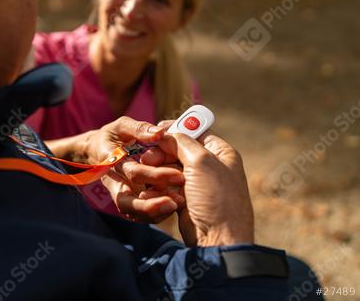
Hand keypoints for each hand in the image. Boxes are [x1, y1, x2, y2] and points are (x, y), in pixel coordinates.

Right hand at [85, 117, 185, 222]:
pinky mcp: (128, 201)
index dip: (155, 175)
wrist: (97, 151)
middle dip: (151, 204)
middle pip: (126, 202)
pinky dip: (154, 214)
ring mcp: (120, 193)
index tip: (178, 175)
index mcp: (111, 162)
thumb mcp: (122, 126)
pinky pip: (138, 214)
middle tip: (177, 201)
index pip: (133, 172)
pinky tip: (172, 208)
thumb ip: (140, 129)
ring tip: (176, 206)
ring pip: (132, 212)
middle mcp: (113, 182)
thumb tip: (160, 133)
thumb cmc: (112, 136)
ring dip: (154, 213)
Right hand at [141, 124, 253, 246]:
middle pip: (178, 149)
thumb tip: (166, 133)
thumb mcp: (201, 162)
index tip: (155, 131)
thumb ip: (182, 142)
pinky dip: (159, 186)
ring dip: (158, 171)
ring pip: (169, 167)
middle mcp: (209, 165)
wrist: (217, 239)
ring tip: (150, 176)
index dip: (175, 129)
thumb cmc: (216, 199)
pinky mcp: (185, 198)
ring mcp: (196, 183)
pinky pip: (166, 185)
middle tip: (147, 158)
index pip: (195, 131)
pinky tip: (154, 191)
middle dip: (161, 153)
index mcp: (220, 152)